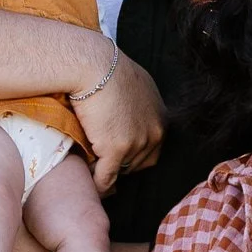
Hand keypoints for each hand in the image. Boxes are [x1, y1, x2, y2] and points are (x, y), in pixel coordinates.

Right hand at [72, 51, 163, 192]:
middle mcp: (155, 132)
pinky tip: (90, 186)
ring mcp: (137, 143)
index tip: (119, 154)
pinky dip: (98, 185)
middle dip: (123, 164)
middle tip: (104, 163)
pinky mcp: (117, 150)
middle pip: (139, 163)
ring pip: (121, 171)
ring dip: (107, 172)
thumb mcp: (136, 86)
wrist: (94, 65)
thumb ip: (139, 104)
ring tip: (92, 170)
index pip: (153, 149)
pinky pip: (106, 177)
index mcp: (161, 118)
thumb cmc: (107, 68)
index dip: (134, 153)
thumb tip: (128, 113)